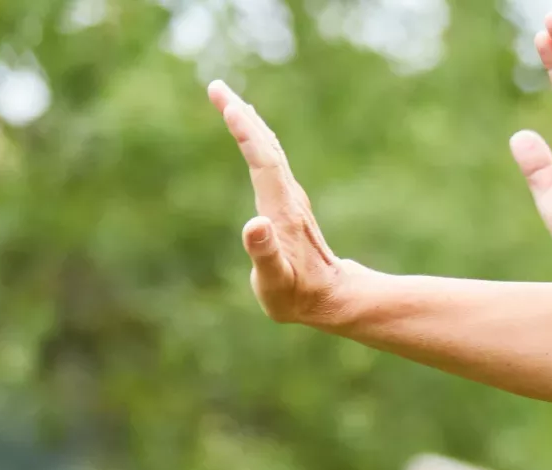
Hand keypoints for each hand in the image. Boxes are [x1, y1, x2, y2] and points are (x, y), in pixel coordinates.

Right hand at [212, 81, 383, 326]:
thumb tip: (254, 224)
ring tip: (234, 103)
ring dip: (251, 125)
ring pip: (271, 152)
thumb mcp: (276, 280)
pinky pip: (273, 164)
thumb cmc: (298, 295)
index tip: (225, 101)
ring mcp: (291, 200)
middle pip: (265, 146)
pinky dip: (260, 144)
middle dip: (241, 115)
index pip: (260, 159)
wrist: (333, 299)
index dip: (243, 129)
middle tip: (217, 87)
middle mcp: (288, 197)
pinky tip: (257, 141)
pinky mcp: (290, 206)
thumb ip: (264, 253)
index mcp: (280, 208)